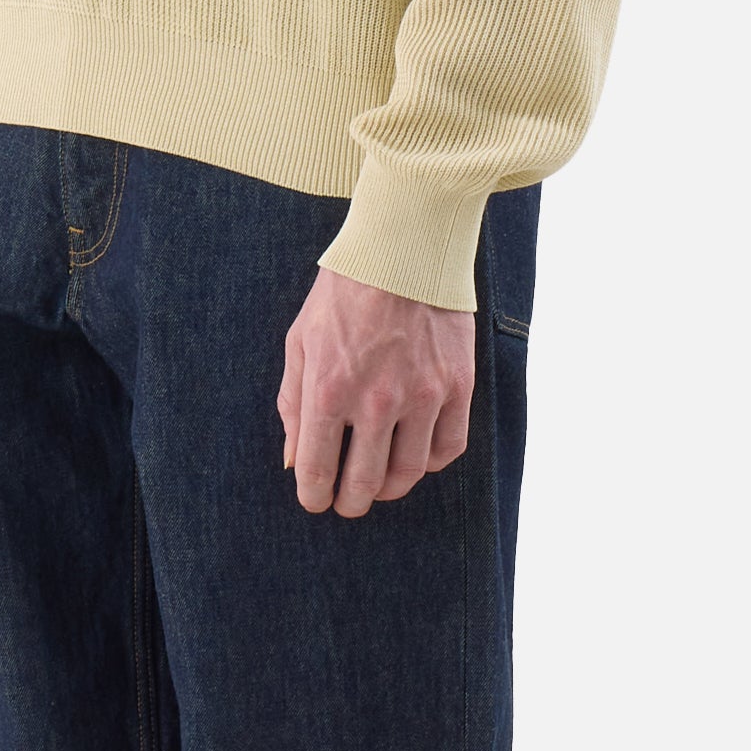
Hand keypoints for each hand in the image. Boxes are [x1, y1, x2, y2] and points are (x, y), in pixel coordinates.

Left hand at [278, 269, 475, 516]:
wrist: (404, 247)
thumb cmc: (344, 293)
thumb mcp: (301, 342)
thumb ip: (293, 405)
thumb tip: (293, 461)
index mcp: (328, 389)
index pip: (317, 471)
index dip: (313, 497)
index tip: (315, 500)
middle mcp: (376, 400)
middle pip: (363, 484)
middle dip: (350, 502)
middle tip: (347, 502)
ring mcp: (422, 395)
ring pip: (407, 475)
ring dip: (389, 489)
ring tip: (379, 483)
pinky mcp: (457, 386)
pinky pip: (447, 449)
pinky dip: (430, 462)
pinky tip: (415, 453)